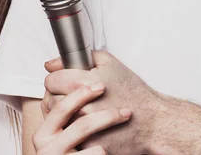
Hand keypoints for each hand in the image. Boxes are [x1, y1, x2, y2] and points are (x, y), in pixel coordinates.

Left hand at [44, 51, 161, 154]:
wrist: (151, 121)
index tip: (60, 80)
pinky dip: (68, 129)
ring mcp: (84, 127)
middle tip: (64, 94)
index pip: (51, 80)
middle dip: (54, 95)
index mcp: (85, 82)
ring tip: (71, 109)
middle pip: (49, 100)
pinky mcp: (87, 143)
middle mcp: (82, 105)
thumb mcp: (110, 63)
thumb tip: (52, 63)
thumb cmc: (132, 91)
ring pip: (55, 119)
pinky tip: (76, 123)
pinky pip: (66, 135)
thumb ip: (80, 57)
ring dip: (59, 113)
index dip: (54, 78)